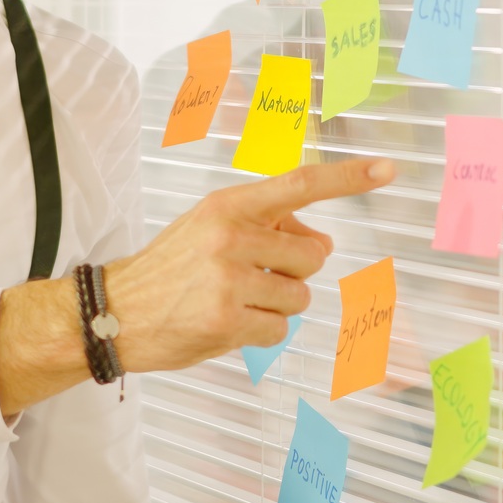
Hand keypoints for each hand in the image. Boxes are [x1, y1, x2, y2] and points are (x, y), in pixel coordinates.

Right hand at [102, 157, 394, 373]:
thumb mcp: (212, 228)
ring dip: (276, 306)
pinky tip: (226, 324)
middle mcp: (230, 237)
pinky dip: (260, 334)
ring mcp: (228, 280)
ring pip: (299, 297)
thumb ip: (268, 226)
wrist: (114, 312)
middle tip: (253, 278)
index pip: (299, 184)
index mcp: (228, 205)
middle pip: (312, 256)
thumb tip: (323, 241)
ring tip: (233, 302)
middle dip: (293, 271)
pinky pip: (279, 331)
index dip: (347, 177)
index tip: (388, 169)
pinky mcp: (226, 322)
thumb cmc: (171, 268)